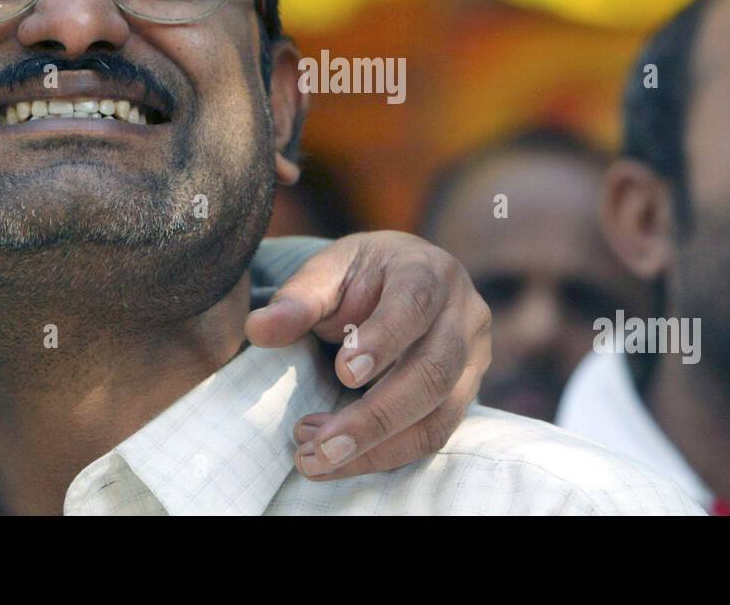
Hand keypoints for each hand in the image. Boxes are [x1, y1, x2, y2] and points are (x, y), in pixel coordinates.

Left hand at [245, 230, 491, 479]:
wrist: (404, 280)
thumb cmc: (363, 276)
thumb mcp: (328, 272)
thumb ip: (297, 300)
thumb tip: (257, 329)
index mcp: (428, 270)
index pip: (415, 303)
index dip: (384, 339)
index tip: (343, 372)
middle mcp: (462, 314)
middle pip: (433, 371)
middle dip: (374, 416)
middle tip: (316, 444)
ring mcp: (472, 357)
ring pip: (439, 415)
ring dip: (377, 447)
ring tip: (318, 458)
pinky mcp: (465, 394)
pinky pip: (434, 435)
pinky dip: (386, 454)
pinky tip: (341, 458)